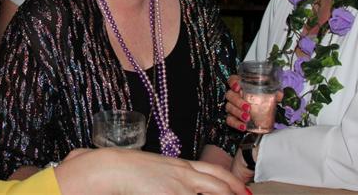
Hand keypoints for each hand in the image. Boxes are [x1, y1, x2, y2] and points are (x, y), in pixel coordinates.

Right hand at [55, 148, 250, 194]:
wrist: (114, 167)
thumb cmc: (131, 169)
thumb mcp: (158, 170)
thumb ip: (174, 177)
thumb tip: (185, 186)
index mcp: (181, 165)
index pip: (215, 172)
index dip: (233, 182)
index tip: (243, 190)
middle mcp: (185, 174)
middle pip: (219, 184)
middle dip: (236, 192)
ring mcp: (180, 186)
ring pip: (213, 192)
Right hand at [225, 75, 282, 130]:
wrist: (262, 109)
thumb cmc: (263, 96)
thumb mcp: (269, 92)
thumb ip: (274, 91)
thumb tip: (279, 95)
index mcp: (241, 85)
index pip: (232, 80)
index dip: (233, 82)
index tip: (238, 87)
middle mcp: (234, 94)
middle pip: (230, 95)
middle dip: (238, 102)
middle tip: (248, 108)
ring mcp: (232, 105)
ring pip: (229, 107)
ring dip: (237, 113)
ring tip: (247, 118)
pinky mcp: (232, 116)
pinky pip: (230, 120)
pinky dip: (236, 124)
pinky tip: (243, 127)